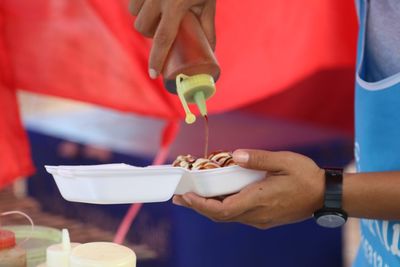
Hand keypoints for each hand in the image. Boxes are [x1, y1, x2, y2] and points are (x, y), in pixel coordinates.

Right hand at [129, 0, 215, 78]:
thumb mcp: (208, 3)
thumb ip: (208, 27)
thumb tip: (211, 53)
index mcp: (175, 5)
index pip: (162, 38)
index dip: (156, 59)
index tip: (153, 74)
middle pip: (142, 27)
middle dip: (148, 33)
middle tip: (162, 30)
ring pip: (133, 12)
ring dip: (142, 18)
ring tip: (156, 17)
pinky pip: (132, 0)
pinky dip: (138, 4)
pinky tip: (148, 4)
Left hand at [173, 149, 324, 228]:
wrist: (324, 194)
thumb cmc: (306, 176)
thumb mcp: (283, 161)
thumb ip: (258, 158)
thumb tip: (235, 155)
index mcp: (259, 200)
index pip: (222, 209)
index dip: (201, 205)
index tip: (185, 197)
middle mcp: (256, 215)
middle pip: (220, 216)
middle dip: (197, 207)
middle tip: (179, 197)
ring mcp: (260, 219)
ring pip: (227, 217)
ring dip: (208, 208)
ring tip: (191, 197)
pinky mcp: (264, 218)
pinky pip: (237, 215)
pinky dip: (221, 208)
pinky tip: (216, 198)